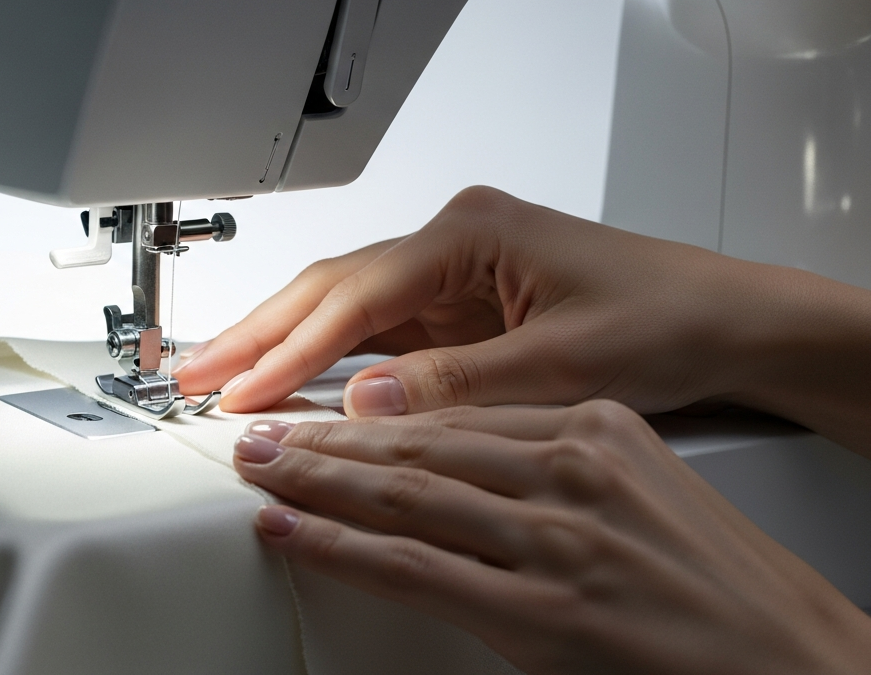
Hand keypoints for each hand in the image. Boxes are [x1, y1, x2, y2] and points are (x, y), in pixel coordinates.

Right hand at [175, 186, 870, 455]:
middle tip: (192, 373)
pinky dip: (330, 363)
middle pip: (330, 289)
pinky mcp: (461, 309)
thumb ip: (456, 386)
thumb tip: (367, 403)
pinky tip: (291, 385)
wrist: (729, 323)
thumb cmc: (669, 319)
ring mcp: (453, 276)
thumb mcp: (562, 365)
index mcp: (471, 233)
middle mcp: (453, 243)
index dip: (289, 347)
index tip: (240, 388)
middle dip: (257, 333)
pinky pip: (378, 336)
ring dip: (283, 346)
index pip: (355, 295)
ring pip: (345, 310)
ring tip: (219, 378)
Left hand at [233, 403, 870, 674]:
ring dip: (317, 480)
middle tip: (263, 430)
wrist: (797, 663)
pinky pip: (413, 568)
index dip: (371, 412)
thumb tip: (455, 459)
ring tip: (260, 469)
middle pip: (417, 443)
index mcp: (597, 429)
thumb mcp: (638, 483)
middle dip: (326, 437)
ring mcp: (555, 543)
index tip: (320, 408)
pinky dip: (341, 546)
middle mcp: (572, 473)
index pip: (453, 412)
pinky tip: (294, 531)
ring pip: (404, 495)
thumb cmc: (720, 584)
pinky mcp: (542, 615)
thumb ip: (549, 459)